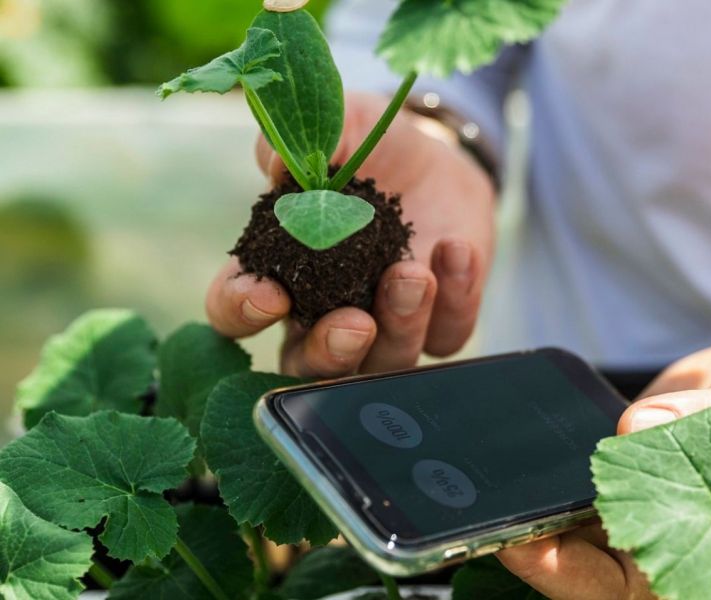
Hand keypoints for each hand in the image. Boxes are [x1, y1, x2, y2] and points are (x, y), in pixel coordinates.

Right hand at [206, 91, 494, 376]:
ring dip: (399, 325)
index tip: (269, 294)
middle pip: (309, 365)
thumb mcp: (336, 128)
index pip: (236, 312)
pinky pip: (447, 334)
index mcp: (279, 272)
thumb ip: (302, 142)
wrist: (433, 156)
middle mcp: (325, 313)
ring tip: (415, 275)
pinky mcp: (439, 321)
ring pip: (384, 362)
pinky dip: (456, 299)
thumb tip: (276, 164)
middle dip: (329, 353)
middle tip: (353, 324)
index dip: (242, 312)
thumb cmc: (367, 148)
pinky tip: (456, 250)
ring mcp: (385, 325)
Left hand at [499, 322, 710, 598]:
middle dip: (529, 542)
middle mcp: (669, 532)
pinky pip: (570, 473)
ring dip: (527, 505)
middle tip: (481, 510)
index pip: (631, 586)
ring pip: (571, 519)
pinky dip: (540, 464)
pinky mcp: (617, 464)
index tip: (522, 542)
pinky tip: (509, 443)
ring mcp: (638, 499)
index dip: (571, 576)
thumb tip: (636, 426)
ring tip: (478, 479)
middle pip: (585, 562)